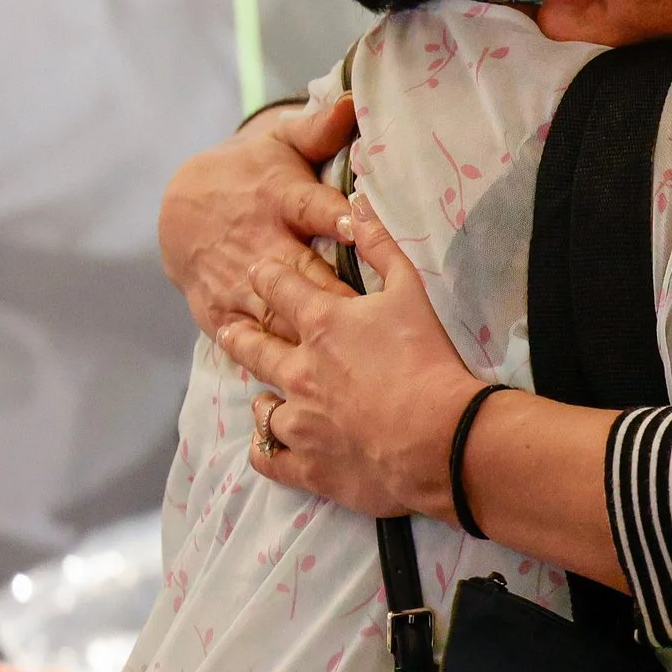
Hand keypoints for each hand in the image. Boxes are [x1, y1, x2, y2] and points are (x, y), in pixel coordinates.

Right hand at [160, 95, 359, 337]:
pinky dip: (269, 356)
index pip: (311, 208)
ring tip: (348, 355)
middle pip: (300, 272)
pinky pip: (246, 339)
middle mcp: (258, 242)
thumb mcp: (280, 145)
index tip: (358, 227)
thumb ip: (320, 129)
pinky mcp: (217, 311)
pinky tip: (301, 378)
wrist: (180, 207)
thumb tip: (355, 99)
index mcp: (279, 199)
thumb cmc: (251, 174)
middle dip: (333, 294)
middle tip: (370, 317)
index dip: (335, 218)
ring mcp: (235, 281)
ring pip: (276, 312)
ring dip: (307, 333)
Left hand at [219, 197, 481, 521]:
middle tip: (230, 328)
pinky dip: (266, 448)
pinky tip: (269, 443)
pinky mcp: (306, 464)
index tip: (258, 272)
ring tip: (264, 396)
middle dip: (239, 333)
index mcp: (321, 324)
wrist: (441, 437)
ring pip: (261, 406)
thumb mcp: (411, 292)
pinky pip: (268, 455)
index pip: (277, 288)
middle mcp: (298, 370)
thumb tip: (358, 207)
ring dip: (262, 396)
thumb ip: (381, 248)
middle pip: (253, 346)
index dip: (266, 276)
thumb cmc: (428, 360)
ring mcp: (298, 420)